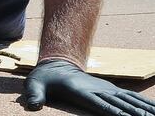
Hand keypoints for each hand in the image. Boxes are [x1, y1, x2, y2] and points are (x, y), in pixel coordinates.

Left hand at [24, 59, 154, 114]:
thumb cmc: (44, 78)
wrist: (55, 64)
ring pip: (130, 101)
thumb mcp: (35, 84)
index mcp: (82, 91)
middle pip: (122, 104)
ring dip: (145, 109)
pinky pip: (130, 97)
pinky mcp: (110, 90)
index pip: (102, 104)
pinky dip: (144, 104)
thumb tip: (32, 105)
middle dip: (138, 113)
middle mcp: (98, 90)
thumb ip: (34, 94)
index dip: (116, 112)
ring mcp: (106, 89)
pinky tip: (154, 110)